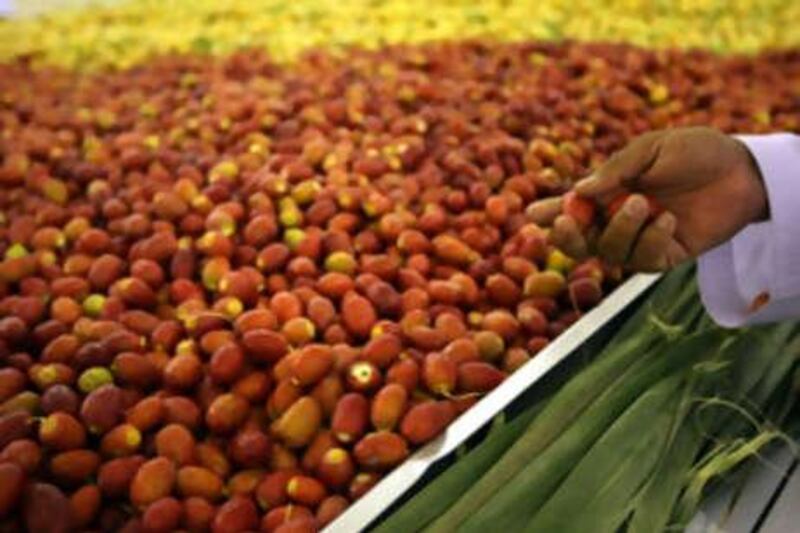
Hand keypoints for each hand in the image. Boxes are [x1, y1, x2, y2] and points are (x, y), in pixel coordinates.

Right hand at [528, 127, 767, 270]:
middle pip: (578, 243)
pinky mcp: (664, 257)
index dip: (549, 215)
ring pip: (608, 252)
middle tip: (570, 221)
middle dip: (566, 236)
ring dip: (619, 230)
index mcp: (607, 193)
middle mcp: (617, 221)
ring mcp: (639, 241)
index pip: (570, 209)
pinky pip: (643, 261)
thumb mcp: (651, 150)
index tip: (533, 215)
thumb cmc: (694, 152)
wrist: (742, 170)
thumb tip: (579, 192)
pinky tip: (668, 220)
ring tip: (643, 203)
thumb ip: (616, 172)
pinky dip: (650, 240)